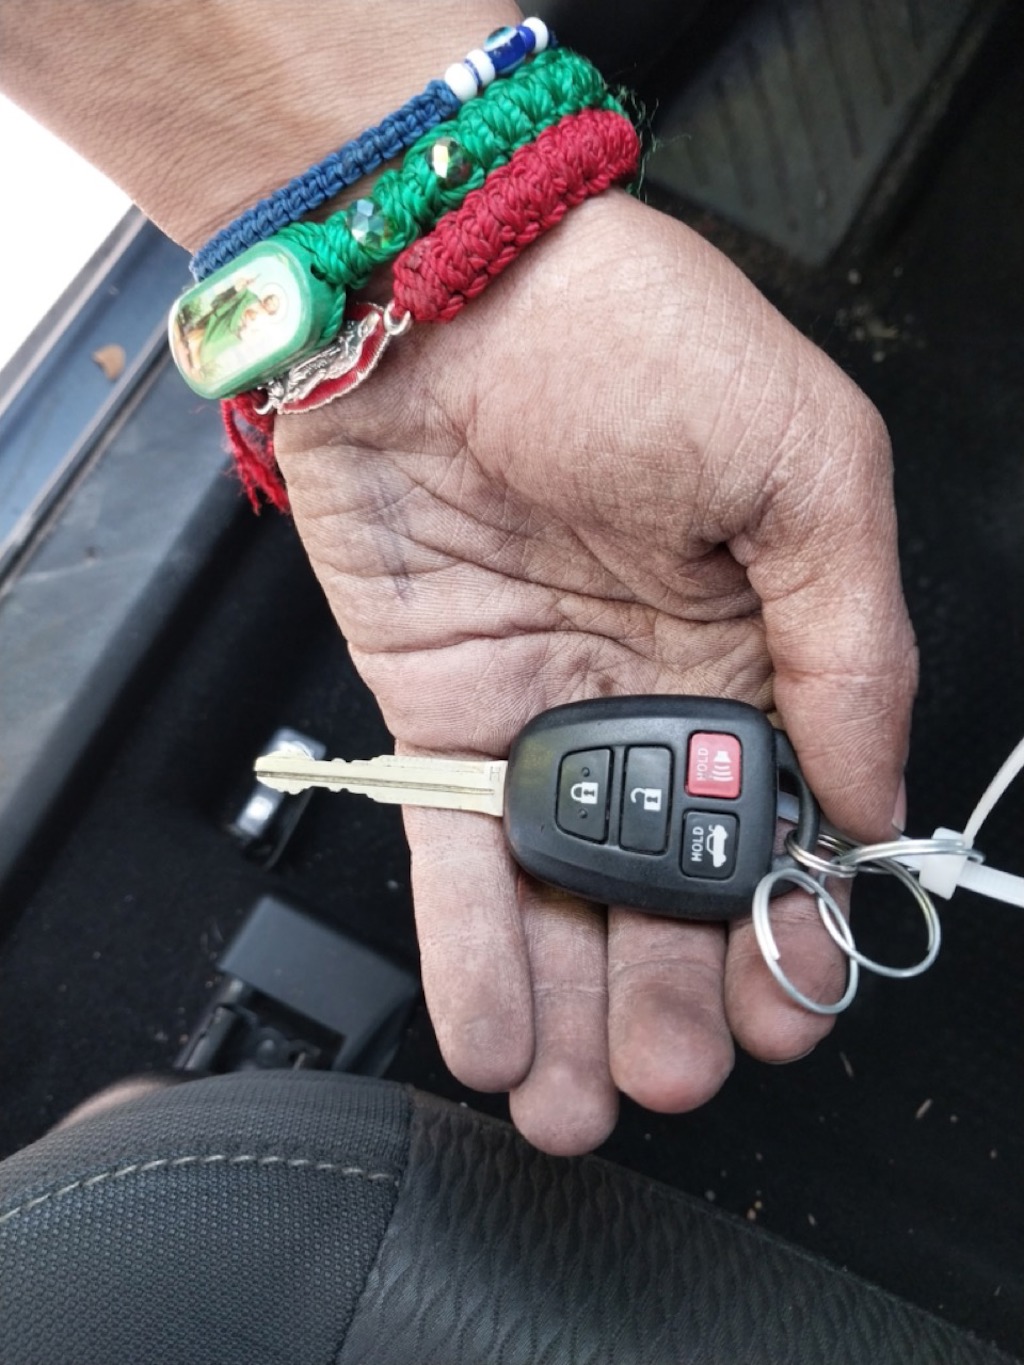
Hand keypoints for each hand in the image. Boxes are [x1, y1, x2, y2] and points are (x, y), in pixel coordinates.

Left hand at [274, 191, 916, 1154]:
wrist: (443, 290)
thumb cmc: (631, 336)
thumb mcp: (808, 462)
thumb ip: (854, 638)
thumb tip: (874, 791)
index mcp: (760, 646)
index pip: (785, 819)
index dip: (788, 921)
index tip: (786, 1000)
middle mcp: (652, 694)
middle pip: (673, 881)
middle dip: (679, 991)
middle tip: (681, 1069)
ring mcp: (541, 715)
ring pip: (566, 892)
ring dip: (575, 1003)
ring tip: (583, 1100)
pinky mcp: (442, 717)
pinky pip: (461, 853)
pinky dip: (474, 948)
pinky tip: (495, 1032)